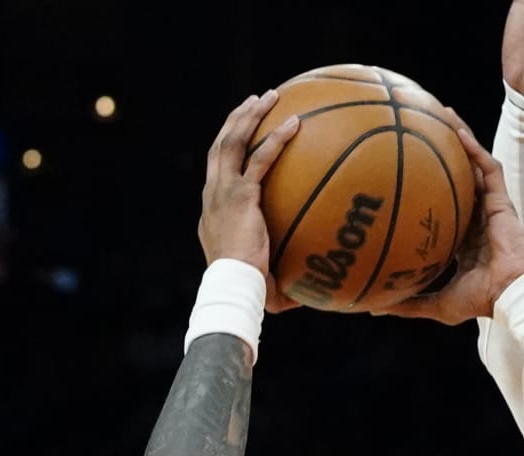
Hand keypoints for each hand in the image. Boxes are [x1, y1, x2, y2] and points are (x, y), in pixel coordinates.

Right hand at [199, 91, 302, 312]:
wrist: (233, 288)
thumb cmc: (248, 290)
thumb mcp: (261, 276)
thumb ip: (281, 273)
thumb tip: (310, 289)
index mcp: (213, 211)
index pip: (218, 171)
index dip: (228, 149)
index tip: (242, 134)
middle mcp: (212, 196)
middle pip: (220, 146)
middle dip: (236, 120)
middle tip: (254, 102)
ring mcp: (223, 192)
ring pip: (232, 142)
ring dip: (249, 116)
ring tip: (267, 97)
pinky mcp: (240, 195)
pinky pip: (260, 159)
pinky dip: (276, 138)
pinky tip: (295, 123)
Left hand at [381, 125, 523, 324]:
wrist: (510, 294)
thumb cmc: (479, 301)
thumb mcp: (435, 304)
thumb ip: (407, 303)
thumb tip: (371, 308)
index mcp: (463, 239)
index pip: (443, 209)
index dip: (427, 193)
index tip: (402, 179)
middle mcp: (475, 218)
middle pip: (456, 179)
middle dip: (440, 155)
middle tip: (416, 133)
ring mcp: (489, 206)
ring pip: (473, 165)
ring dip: (458, 139)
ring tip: (438, 113)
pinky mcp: (501, 199)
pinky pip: (487, 166)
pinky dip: (473, 147)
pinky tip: (455, 128)